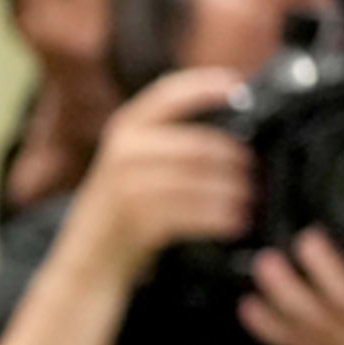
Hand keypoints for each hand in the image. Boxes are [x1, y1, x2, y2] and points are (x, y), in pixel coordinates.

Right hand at [57, 69, 252, 292]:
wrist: (88, 258)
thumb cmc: (122, 208)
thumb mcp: (134, 162)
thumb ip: (171, 141)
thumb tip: (234, 124)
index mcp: (126, 129)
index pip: (168, 94)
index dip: (206, 86)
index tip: (239, 87)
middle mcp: (123, 152)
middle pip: (197, 145)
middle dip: (234, 159)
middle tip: (255, 171)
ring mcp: (126, 186)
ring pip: (199, 181)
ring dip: (232, 192)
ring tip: (249, 200)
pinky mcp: (136, 220)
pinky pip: (192, 214)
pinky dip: (219, 218)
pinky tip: (235, 222)